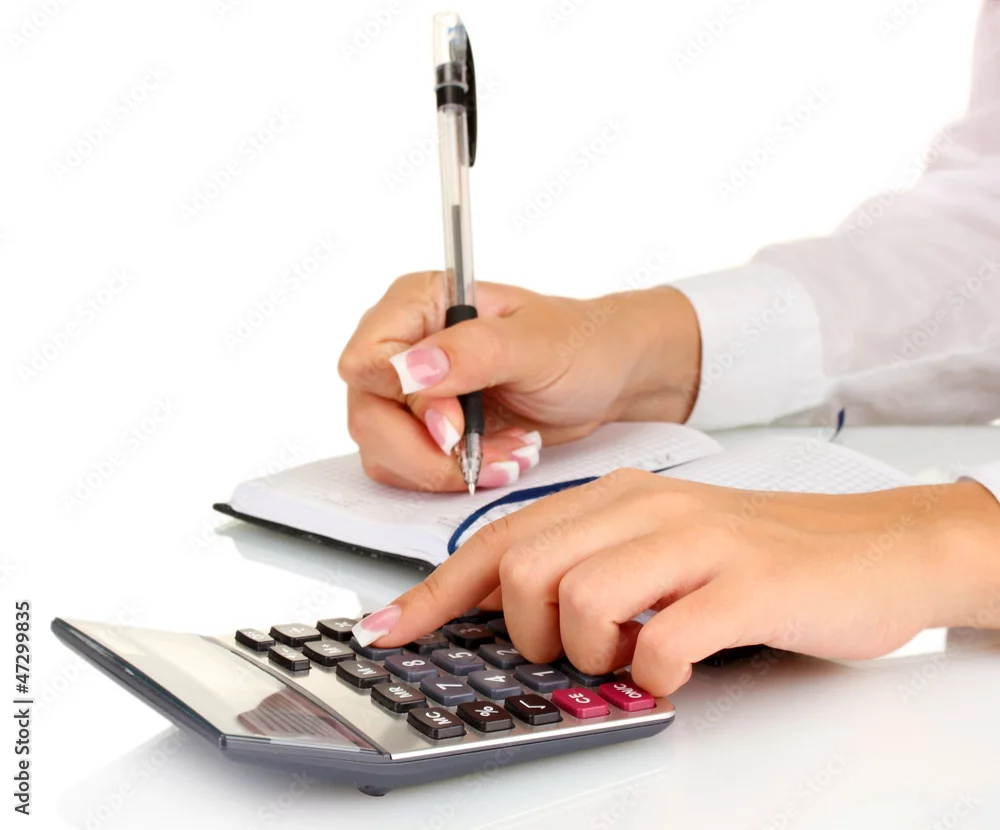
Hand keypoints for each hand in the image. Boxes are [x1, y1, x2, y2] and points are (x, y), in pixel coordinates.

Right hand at [337, 272, 700, 490]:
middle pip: (368, 417)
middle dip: (427, 451)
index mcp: (419, 303)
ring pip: (382, 450)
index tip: (456, 425)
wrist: (606, 376)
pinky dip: (451, 477)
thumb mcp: (537, 343)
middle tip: (482, 455)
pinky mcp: (423, 429)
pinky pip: (406, 469)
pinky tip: (498, 459)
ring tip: (506, 453)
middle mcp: (403, 345)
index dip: (405, 403)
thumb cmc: (580, 344)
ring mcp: (409, 392)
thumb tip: (409, 370)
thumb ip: (472, 352)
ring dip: (445, 468)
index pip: (367, 360)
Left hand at [364, 471, 999, 694]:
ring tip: (630, 654)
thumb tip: (502, 613)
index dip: (434, 593)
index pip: (499, 539)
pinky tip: (676, 665)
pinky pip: (663, 639)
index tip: (389, 629)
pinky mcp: (745, 585)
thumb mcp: (657, 545)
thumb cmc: (756, 555)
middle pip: (524, 568)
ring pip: (582, 599)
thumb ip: (586, 563)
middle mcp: (646, 506)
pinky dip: (654, 672)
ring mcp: (696, 541)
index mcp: (614, 494)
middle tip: (567, 648)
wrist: (873, 546)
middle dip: (524, 630)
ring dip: (590, 652)